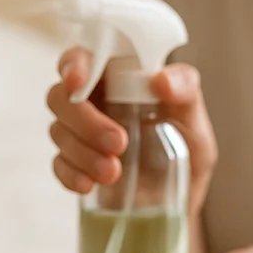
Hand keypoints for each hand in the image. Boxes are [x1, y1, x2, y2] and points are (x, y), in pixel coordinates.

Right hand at [45, 47, 217, 196]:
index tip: (77, 81)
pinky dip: (70, 175)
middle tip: (118, 142)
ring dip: (82, 152)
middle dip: (84, 120)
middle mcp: (93, 100)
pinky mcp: (75, 165)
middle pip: (61, 96)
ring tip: (114, 173)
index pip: (84, 57)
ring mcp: (80, 133)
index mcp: (116, 77)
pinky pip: (58, 165)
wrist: (182, 196)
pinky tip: (90, 184)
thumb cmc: (187, 147)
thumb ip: (185, 90)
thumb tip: (161, 80)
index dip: (73, 64)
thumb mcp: (194, 117)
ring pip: (58, 131)